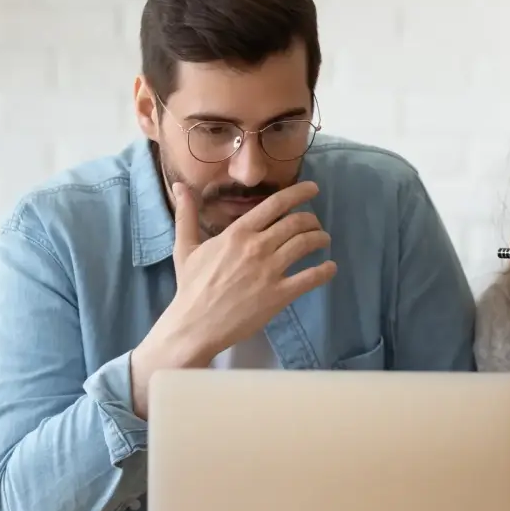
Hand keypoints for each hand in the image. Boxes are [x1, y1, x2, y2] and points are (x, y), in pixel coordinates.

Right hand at [129, 181, 336, 416]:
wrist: (195, 324)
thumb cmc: (191, 286)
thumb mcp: (185, 247)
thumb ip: (187, 214)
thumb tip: (179, 186)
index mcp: (238, 233)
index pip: (275, 204)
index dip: (299, 193)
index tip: (312, 189)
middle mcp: (257, 247)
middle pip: (296, 223)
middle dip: (311, 220)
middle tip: (315, 224)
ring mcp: (270, 271)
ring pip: (306, 244)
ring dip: (320, 239)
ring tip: (323, 241)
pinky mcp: (279, 295)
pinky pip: (310, 278)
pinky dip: (325, 270)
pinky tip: (330, 268)